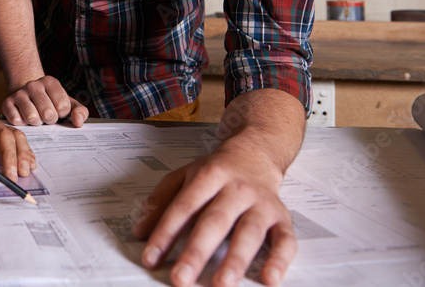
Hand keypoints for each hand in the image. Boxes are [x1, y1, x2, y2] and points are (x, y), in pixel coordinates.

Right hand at [1, 75, 88, 126]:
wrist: (28, 96)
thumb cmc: (51, 103)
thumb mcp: (68, 104)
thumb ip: (80, 112)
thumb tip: (78, 122)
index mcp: (50, 82)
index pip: (63, 107)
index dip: (61, 114)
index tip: (57, 110)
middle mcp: (33, 85)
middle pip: (48, 113)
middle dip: (50, 120)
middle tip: (46, 117)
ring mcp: (19, 93)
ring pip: (32, 117)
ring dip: (36, 123)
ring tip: (36, 118)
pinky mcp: (7, 103)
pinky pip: (17, 121)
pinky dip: (23, 124)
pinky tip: (24, 118)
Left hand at [133, 144, 296, 286]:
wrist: (257, 152)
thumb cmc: (217, 170)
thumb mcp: (183, 177)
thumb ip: (160, 201)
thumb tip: (140, 232)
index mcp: (208, 176)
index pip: (183, 207)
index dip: (165, 233)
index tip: (151, 257)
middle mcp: (236, 189)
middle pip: (215, 221)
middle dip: (197, 252)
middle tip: (181, 278)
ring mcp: (261, 203)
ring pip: (249, 232)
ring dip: (235, 259)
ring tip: (222, 284)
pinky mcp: (281, 217)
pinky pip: (285, 240)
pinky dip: (280, 260)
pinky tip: (269, 278)